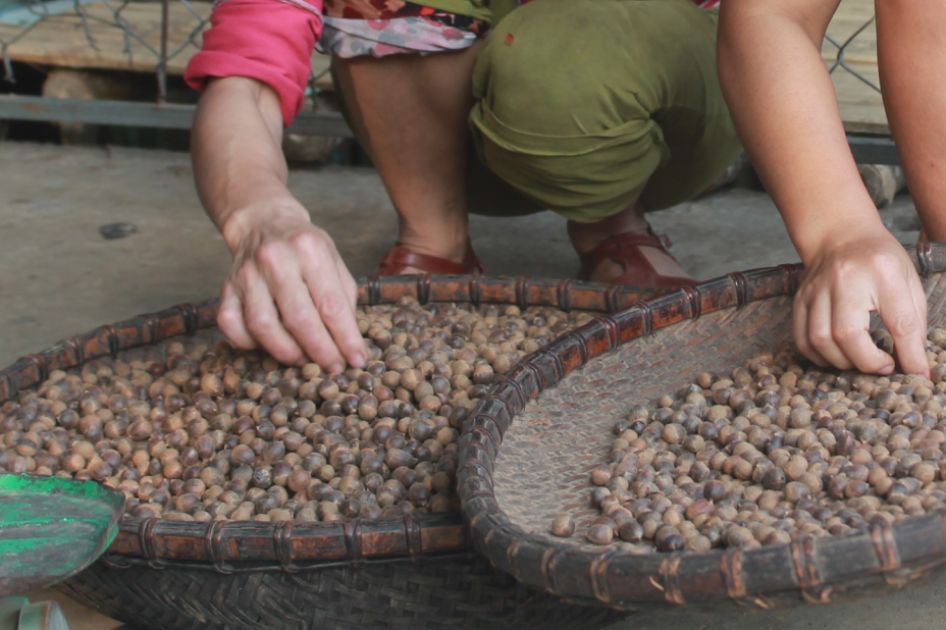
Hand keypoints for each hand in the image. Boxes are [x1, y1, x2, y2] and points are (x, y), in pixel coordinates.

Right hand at [218, 204, 366, 371]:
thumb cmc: (305, 248)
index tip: (357, 360)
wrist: (263, 223)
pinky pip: (232, 326)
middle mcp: (275, 258)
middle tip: (333, 368)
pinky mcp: (226, 288)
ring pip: (263, 327)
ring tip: (305, 360)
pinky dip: (250, 344)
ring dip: (287, 353)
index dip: (346, 338)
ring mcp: (246, 274)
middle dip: (320, 351)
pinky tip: (269, 346)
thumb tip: (349, 343)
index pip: (331, 304)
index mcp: (309, 248)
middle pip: (298, 318)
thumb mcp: (334, 261)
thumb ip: (344, 299)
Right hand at [793, 229, 929, 375]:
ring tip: (859, 362)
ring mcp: (816, 289)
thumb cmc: (879, 260)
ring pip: (820, 340)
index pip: (899, 321)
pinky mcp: (799, 299)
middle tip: (883, 366)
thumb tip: (916, 365)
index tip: (915, 373)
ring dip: (842, 362)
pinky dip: (818, 356)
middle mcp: (844, 279)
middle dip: (867, 362)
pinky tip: (836, 357)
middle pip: (847, 334)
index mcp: (882, 271)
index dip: (909, 354)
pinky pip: (801, 339)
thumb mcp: (908, 281)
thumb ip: (914, 321)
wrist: (840, 235)